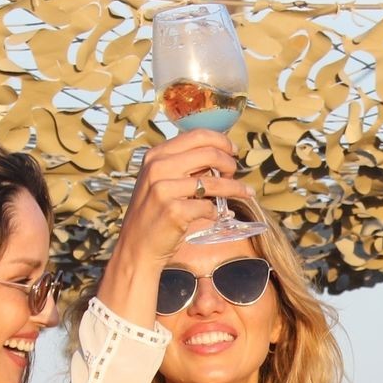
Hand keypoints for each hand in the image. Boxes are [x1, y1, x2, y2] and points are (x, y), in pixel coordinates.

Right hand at [101, 130, 255, 282]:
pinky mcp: (174, 211)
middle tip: (235, 173)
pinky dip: (217, 212)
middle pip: (209, 154)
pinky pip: (209, 207)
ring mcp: (164, 189)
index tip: (233, 150)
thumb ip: (182, 166)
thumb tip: (219, 157)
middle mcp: (158, 168)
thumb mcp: (159, 180)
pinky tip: (217, 215)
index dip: (222, 141)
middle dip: (230, 163)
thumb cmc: (154, 213)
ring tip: (246, 192)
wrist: (136, 246)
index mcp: (156, 155)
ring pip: (214, 182)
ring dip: (235, 188)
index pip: (197, 136)